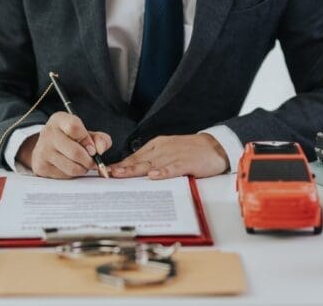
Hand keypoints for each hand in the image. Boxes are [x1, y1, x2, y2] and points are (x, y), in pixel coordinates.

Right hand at [16, 112, 111, 178]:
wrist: (48, 147)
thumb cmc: (71, 138)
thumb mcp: (86, 133)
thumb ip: (100, 139)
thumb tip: (100, 150)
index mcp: (59, 119)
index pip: (74, 127)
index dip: (88, 141)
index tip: (93, 149)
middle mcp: (48, 133)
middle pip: (75, 152)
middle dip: (89, 161)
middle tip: (92, 161)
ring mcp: (42, 150)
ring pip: (72, 167)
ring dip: (83, 169)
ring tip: (82, 164)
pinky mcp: (41, 166)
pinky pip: (65, 175)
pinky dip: (73, 174)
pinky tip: (71, 167)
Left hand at [109, 133, 227, 179]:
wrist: (215, 146)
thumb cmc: (190, 151)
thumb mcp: (167, 150)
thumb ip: (152, 159)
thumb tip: (133, 169)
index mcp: (157, 145)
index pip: (136, 156)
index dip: (122, 164)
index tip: (108, 171)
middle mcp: (163, 148)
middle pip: (140, 160)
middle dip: (124, 167)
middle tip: (109, 174)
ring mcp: (174, 155)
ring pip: (152, 164)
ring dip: (136, 170)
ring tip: (123, 175)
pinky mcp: (186, 162)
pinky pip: (172, 168)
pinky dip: (163, 172)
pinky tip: (154, 177)